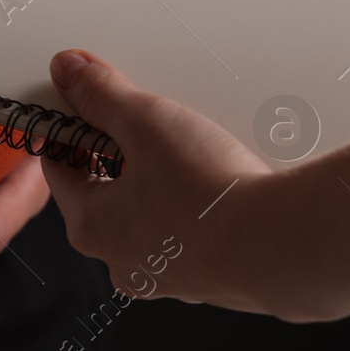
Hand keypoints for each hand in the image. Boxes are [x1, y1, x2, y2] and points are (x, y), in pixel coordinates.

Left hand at [40, 49, 280, 313]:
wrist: (289, 245)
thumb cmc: (210, 195)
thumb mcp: (145, 122)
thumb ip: (101, 94)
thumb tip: (68, 72)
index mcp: (91, 227)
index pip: (60, 167)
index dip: (70, 130)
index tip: (84, 106)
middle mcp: (123, 260)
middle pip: (106, 190)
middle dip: (120, 153)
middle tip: (145, 122)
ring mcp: (171, 276)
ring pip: (151, 212)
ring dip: (162, 180)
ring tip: (191, 149)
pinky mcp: (213, 279)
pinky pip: (192, 232)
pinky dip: (198, 206)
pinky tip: (222, 184)